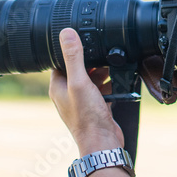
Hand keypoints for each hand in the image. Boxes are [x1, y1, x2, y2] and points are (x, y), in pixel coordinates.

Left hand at [49, 28, 124, 152]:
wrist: (103, 143)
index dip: (71, 51)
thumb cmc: (87, 117)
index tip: (83, 42)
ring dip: (101, 73)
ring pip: (91, 80)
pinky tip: (118, 82)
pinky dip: (110, 85)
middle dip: (91, 62)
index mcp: (58, 87)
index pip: (60, 62)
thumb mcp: (80, 81)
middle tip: (102, 57)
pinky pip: (102, 91)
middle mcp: (68, 94)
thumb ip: (74, 57)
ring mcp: (82, 102)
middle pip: (78, 69)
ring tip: (111, 68)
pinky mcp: (96, 108)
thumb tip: (66, 33)